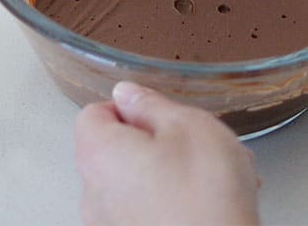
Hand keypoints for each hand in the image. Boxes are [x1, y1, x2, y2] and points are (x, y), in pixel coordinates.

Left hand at [74, 82, 259, 225]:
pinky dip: (171, 202)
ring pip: (136, 182)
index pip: (93, 113)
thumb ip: (150, 104)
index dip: (129, 109)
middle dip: (157, 143)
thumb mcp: (188, 126)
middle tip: (197, 146)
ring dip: (170, 173)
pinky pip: (146, 211)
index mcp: (98, 153)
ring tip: (215, 178)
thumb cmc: (206, 196)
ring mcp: (108, 224)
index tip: (161, 116)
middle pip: (115, 150)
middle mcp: (93, 192)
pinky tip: (207, 204)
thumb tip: (128, 94)